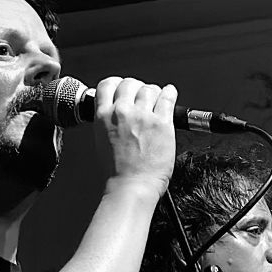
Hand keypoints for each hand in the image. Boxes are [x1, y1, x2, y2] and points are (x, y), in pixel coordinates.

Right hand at [93, 77, 176, 199]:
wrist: (131, 187)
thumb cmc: (117, 173)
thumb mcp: (101, 142)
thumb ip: (108, 122)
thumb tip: (115, 113)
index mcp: (104, 116)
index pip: (109, 85)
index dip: (117, 85)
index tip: (123, 89)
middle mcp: (122, 112)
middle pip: (130, 83)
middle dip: (136, 89)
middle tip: (141, 98)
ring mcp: (143, 116)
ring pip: (149, 89)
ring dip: (153, 93)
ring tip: (156, 102)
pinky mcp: (161, 123)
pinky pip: (167, 97)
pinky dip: (170, 93)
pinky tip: (169, 95)